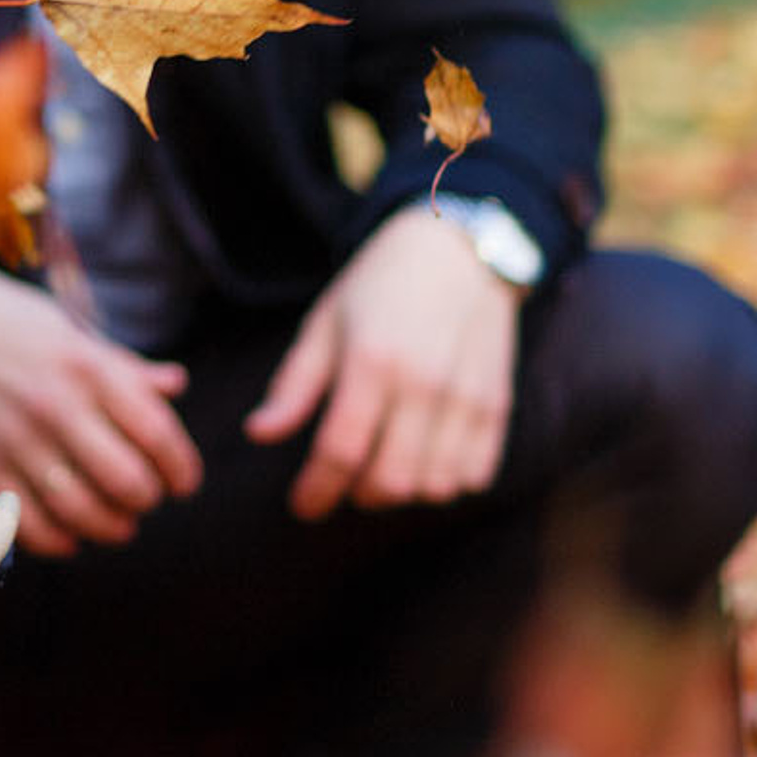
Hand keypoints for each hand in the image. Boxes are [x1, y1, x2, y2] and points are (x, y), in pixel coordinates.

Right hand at [0, 248, 201, 554]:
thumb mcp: (66, 331)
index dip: (182, 468)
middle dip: (147, 500)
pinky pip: (31, 525)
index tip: (183, 481)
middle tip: (144, 498)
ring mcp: (13, 438)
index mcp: (84, 366)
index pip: (157, 433)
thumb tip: (175, 385)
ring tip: (115, 521)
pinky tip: (68, 530)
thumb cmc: (6, 323)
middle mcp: (53, 403)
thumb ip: (121, 367)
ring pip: (83, 512)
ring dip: (110, 527)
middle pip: (127, 482)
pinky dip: (60, 540)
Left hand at [244, 205, 520, 521]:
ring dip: (401, 492)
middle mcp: (423, 386)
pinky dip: (446, 482)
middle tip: (341, 480)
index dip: (316, 490)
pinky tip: (423, 461)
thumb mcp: (324, 322)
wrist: (458, 250)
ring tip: (380, 469)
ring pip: (433, 486)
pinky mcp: (497, 405)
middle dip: (356, 494)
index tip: (301, 506)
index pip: (340, 450)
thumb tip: (258, 433)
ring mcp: (466, 399)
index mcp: (371, 362)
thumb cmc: (379, 285)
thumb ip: (294, 384)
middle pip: (389, 480)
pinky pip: (475, 475)